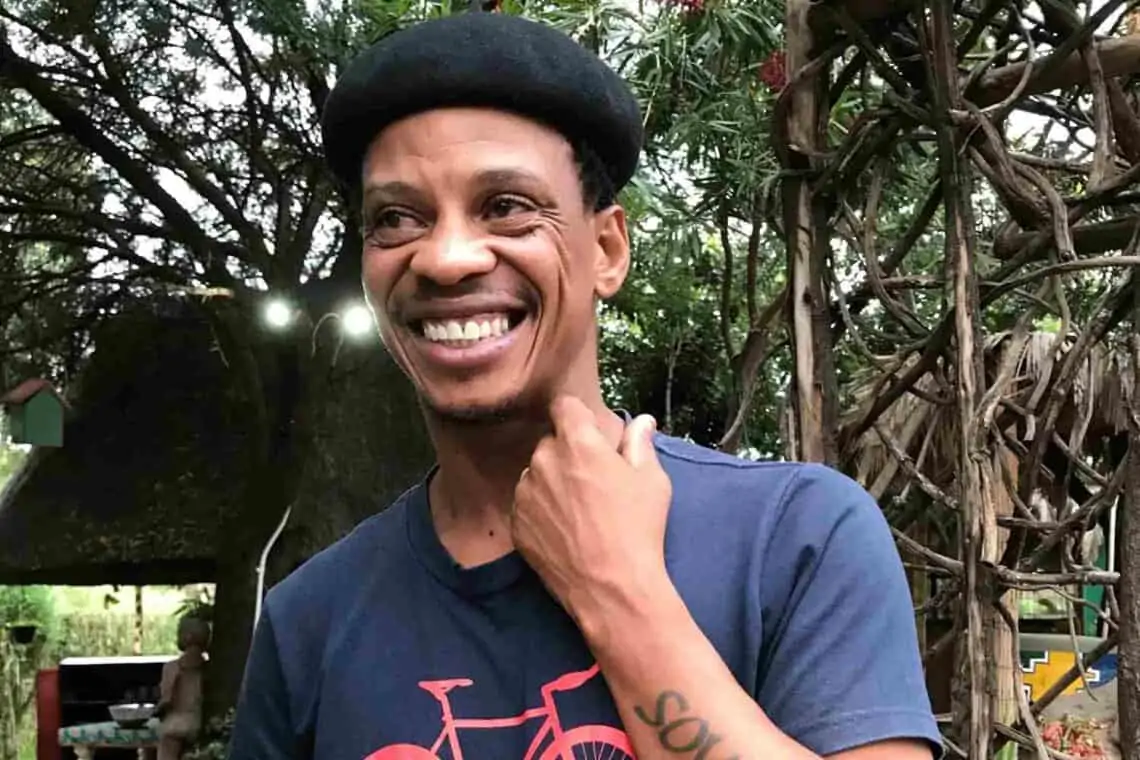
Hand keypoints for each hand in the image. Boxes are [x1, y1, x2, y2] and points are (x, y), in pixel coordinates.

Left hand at [511, 396, 672, 625]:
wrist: (611, 588)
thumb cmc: (637, 530)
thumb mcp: (651, 481)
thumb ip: (640, 444)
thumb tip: (641, 422)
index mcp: (577, 443)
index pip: (564, 406)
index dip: (577, 416)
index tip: (588, 431)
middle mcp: (543, 460)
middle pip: (551, 442)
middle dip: (568, 453)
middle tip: (592, 480)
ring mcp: (525, 493)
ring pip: (536, 473)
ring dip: (552, 482)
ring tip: (579, 511)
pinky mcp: (516, 523)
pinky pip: (527, 504)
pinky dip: (541, 511)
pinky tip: (565, 531)